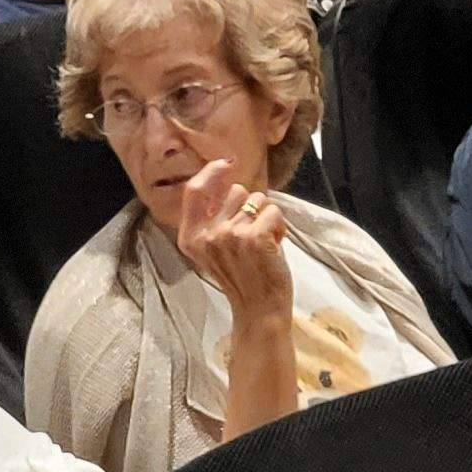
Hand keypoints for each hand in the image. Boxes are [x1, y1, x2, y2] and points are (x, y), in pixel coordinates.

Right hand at [176, 162, 293, 321]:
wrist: (258, 308)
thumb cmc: (242, 276)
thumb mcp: (213, 249)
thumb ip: (212, 219)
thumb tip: (224, 181)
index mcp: (191, 237)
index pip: (195, 191)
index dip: (211, 172)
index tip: (227, 163)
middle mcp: (207, 235)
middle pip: (236, 192)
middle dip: (250, 207)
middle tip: (252, 237)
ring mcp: (229, 235)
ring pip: (258, 200)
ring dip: (266, 217)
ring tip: (263, 243)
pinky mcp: (254, 237)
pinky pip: (274, 211)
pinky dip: (279, 226)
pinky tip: (274, 245)